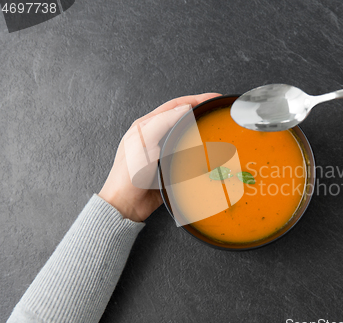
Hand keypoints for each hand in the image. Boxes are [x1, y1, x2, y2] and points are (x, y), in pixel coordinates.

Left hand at [99, 93, 220, 221]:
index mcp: (146, 125)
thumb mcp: (144, 141)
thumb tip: (184, 108)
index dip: (195, 99)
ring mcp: (162, 151)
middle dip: (200, 112)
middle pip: (182, 118)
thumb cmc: (128, 175)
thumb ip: (163, 121)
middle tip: (215, 110)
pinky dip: (199, 152)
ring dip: (199, 130)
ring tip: (214, 127)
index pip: (174, 105)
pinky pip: (188, 155)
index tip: (211, 98)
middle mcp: (154, 136)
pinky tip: (206, 152)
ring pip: (186, 135)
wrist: (127, 204)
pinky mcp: (169, 166)